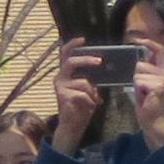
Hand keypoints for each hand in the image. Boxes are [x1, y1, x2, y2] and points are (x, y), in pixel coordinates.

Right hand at [53, 39, 111, 153]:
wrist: (73, 124)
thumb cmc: (82, 105)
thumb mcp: (89, 88)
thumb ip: (91, 78)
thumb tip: (103, 68)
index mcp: (66, 74)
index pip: (65, 55)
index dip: (72, 45)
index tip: (83, 39)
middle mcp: (60, 78)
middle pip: (70, 62)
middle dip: (86, 60)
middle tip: (99, 61)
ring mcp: (60, 87)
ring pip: (83, 82)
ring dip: (92, 91)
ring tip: (93, 100)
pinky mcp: (63, 96)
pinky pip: (83, 94)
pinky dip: (91, 100)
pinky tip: (90, 106)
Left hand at [132, 49, 163, 150]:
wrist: (151, 118)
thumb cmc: (146, 101)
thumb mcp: (143, 82)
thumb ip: (143, 70)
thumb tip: (137, 59)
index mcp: (163, 70)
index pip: (159, 51)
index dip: (149, 43)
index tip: (138, 40)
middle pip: (140, 64)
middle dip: (136, 76)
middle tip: (142, 88)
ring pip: (138, 73)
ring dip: (136, 84)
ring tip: (144, 92)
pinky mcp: (160, 86)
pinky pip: (139, 81)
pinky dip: (138, 89)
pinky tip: (145, 96)